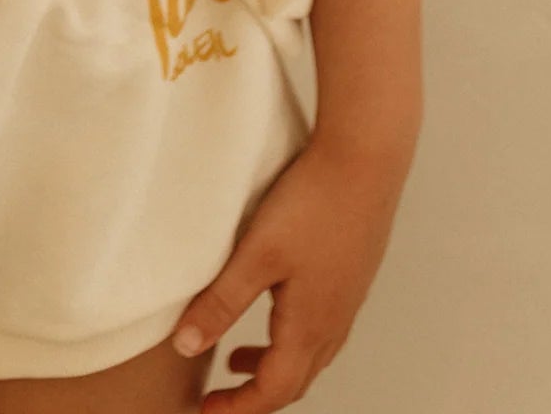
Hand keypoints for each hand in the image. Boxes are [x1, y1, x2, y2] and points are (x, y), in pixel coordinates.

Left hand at [167, 134, 413, 410]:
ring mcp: (346, 300)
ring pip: (309, 354)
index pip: (273, 390)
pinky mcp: (350, 276)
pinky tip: (272, 307)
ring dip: (273, 365)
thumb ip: (221, 301)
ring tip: (236, 359)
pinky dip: (290, 338)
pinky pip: (319, 327)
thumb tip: (185, 346)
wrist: (365, 162)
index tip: (206, 412)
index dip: (238, 408)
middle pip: (294, 380)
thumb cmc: (312, 204)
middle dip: (255, 395)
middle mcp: (334, 323)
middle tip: (217, 397)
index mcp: (310, 326)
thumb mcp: (255, 254)